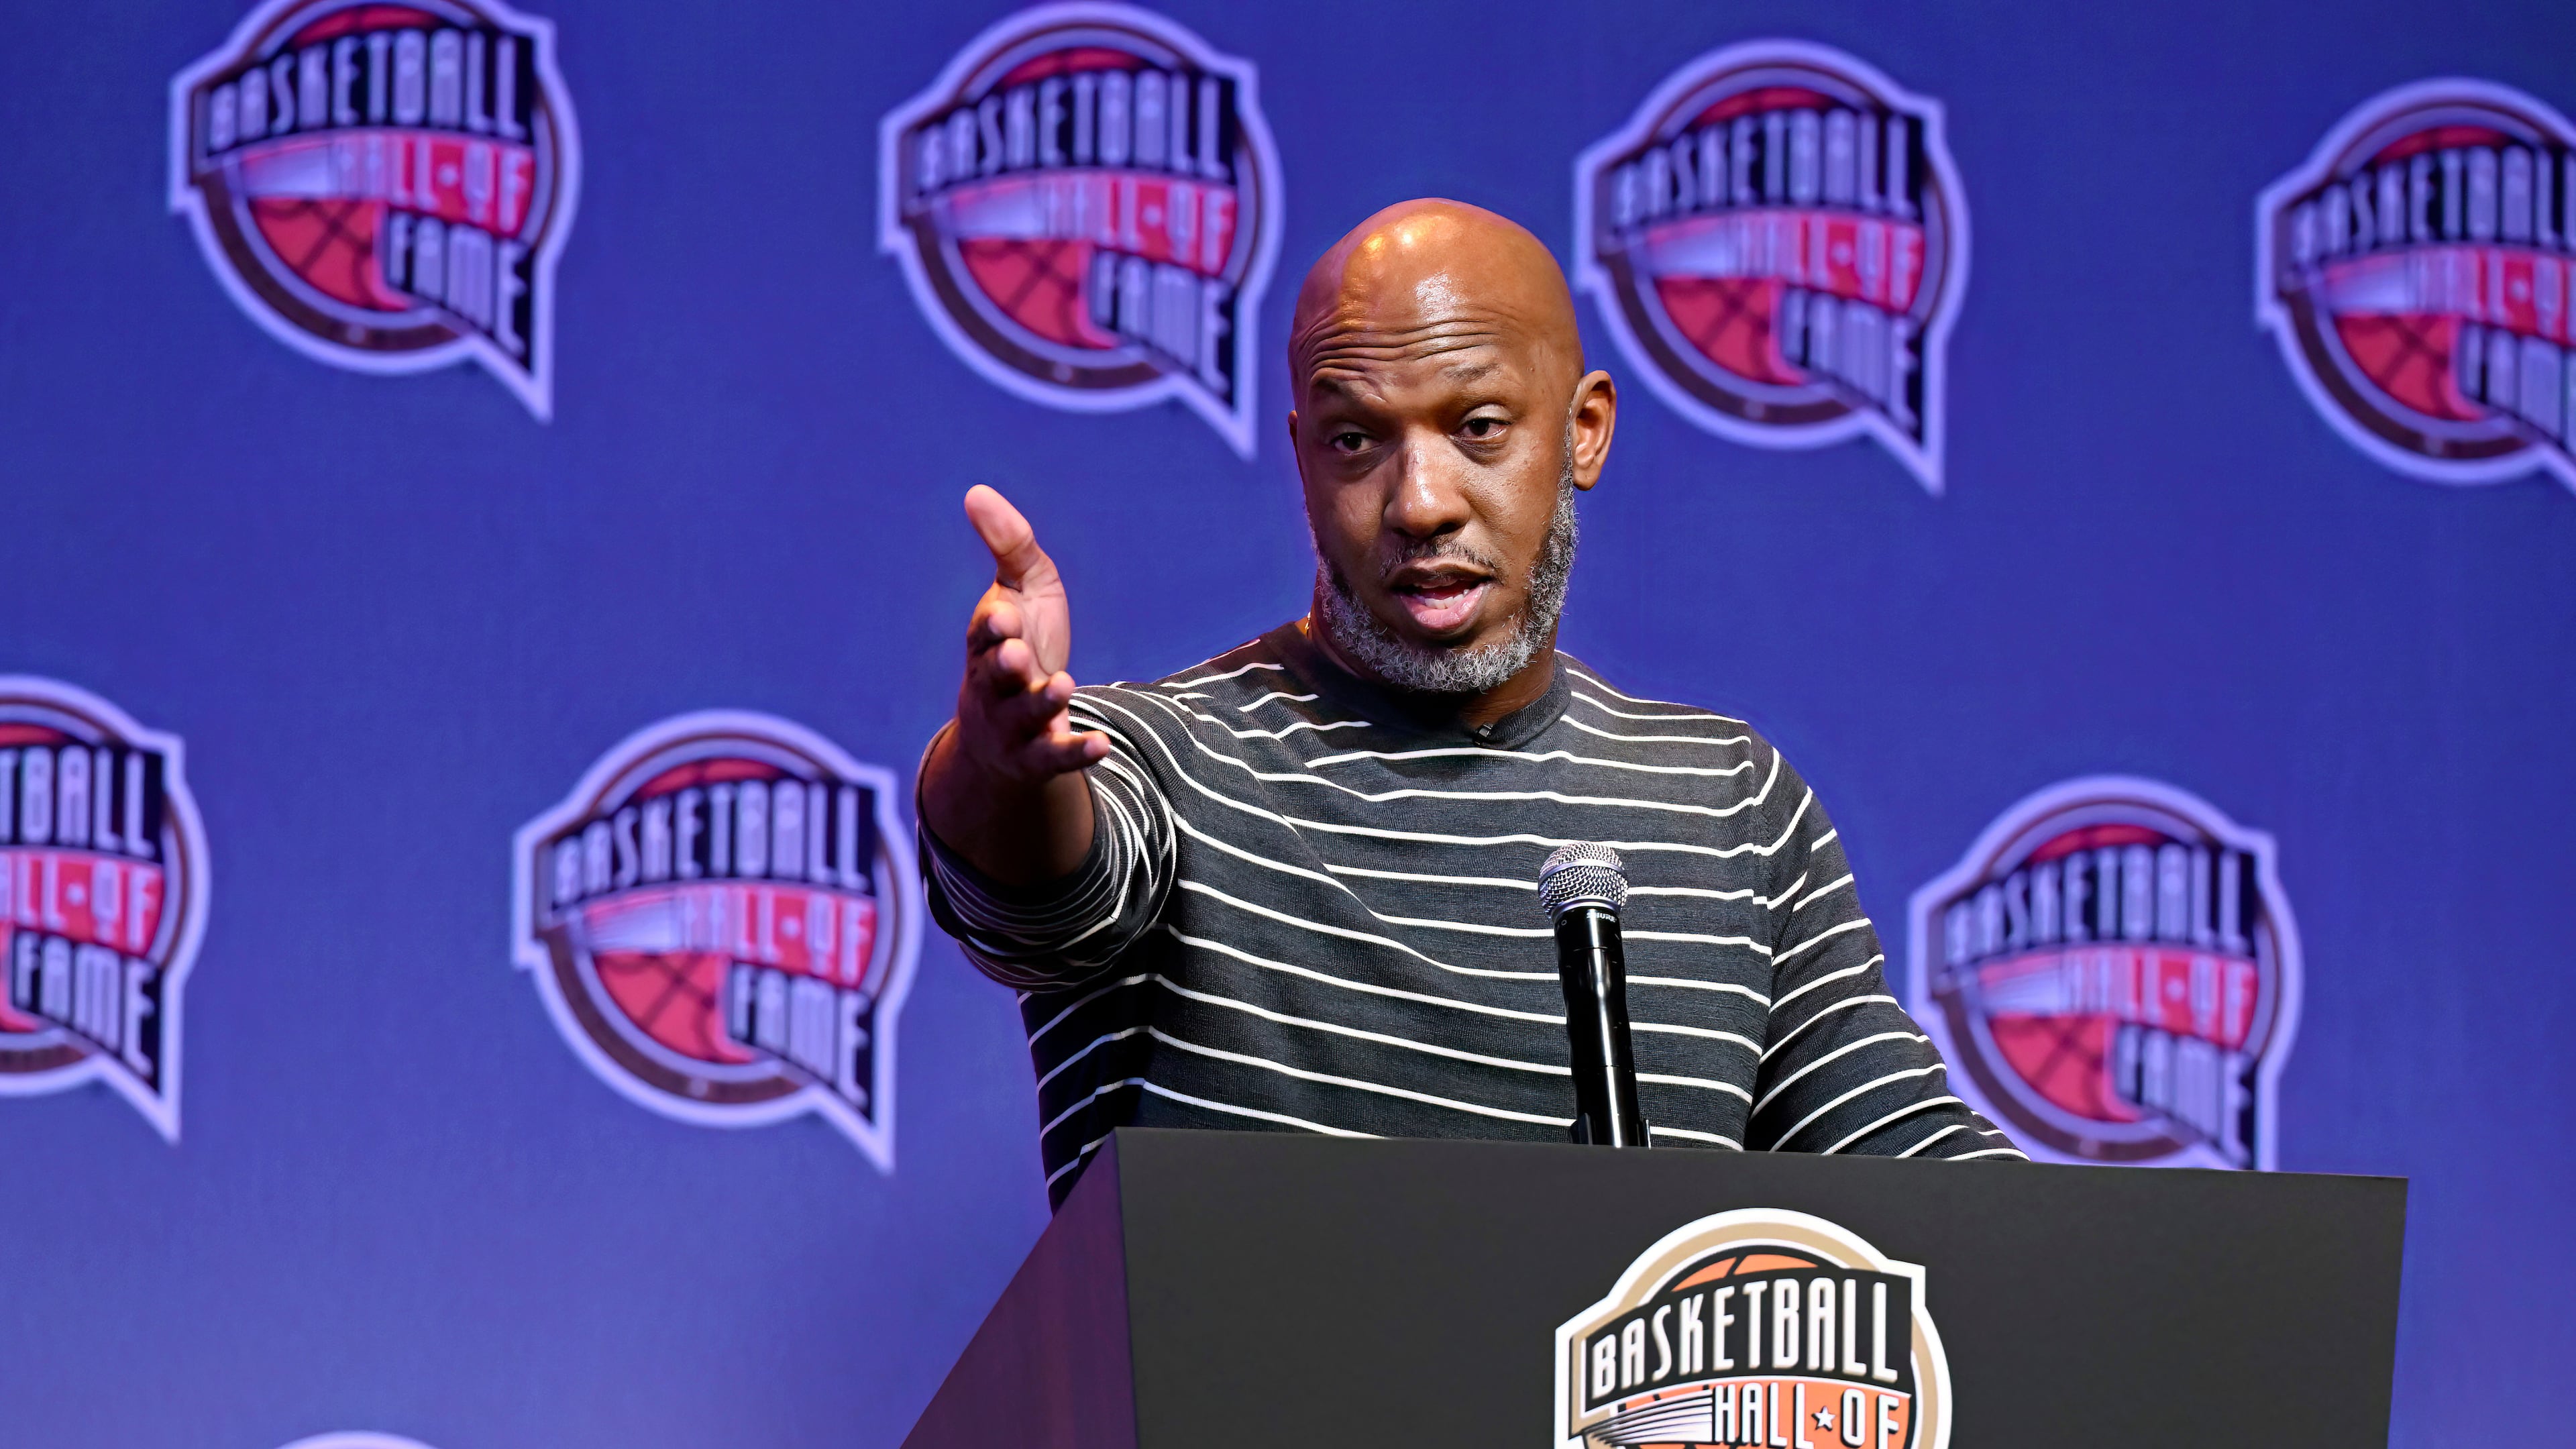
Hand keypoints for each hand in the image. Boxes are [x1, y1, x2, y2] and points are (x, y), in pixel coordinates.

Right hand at [953, 485, 1108, 785]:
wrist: (1005, 728)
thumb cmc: (1018, 643)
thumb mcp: (1022, 590)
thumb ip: (1009, 545)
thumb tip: (976, 491)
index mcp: (988, 643)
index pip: (983, 634)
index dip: (992, 627)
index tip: (1004, 614)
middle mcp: (994, 685)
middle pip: (994, 676)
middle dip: (1004, 665)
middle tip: (1017, 653)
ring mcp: (1014, 724)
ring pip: (1021, 717)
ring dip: (1040, 702)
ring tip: (1063, 685)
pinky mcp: (1039, 756)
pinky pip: (1055, 757)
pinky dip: (1076, 751)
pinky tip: (1101, 743)